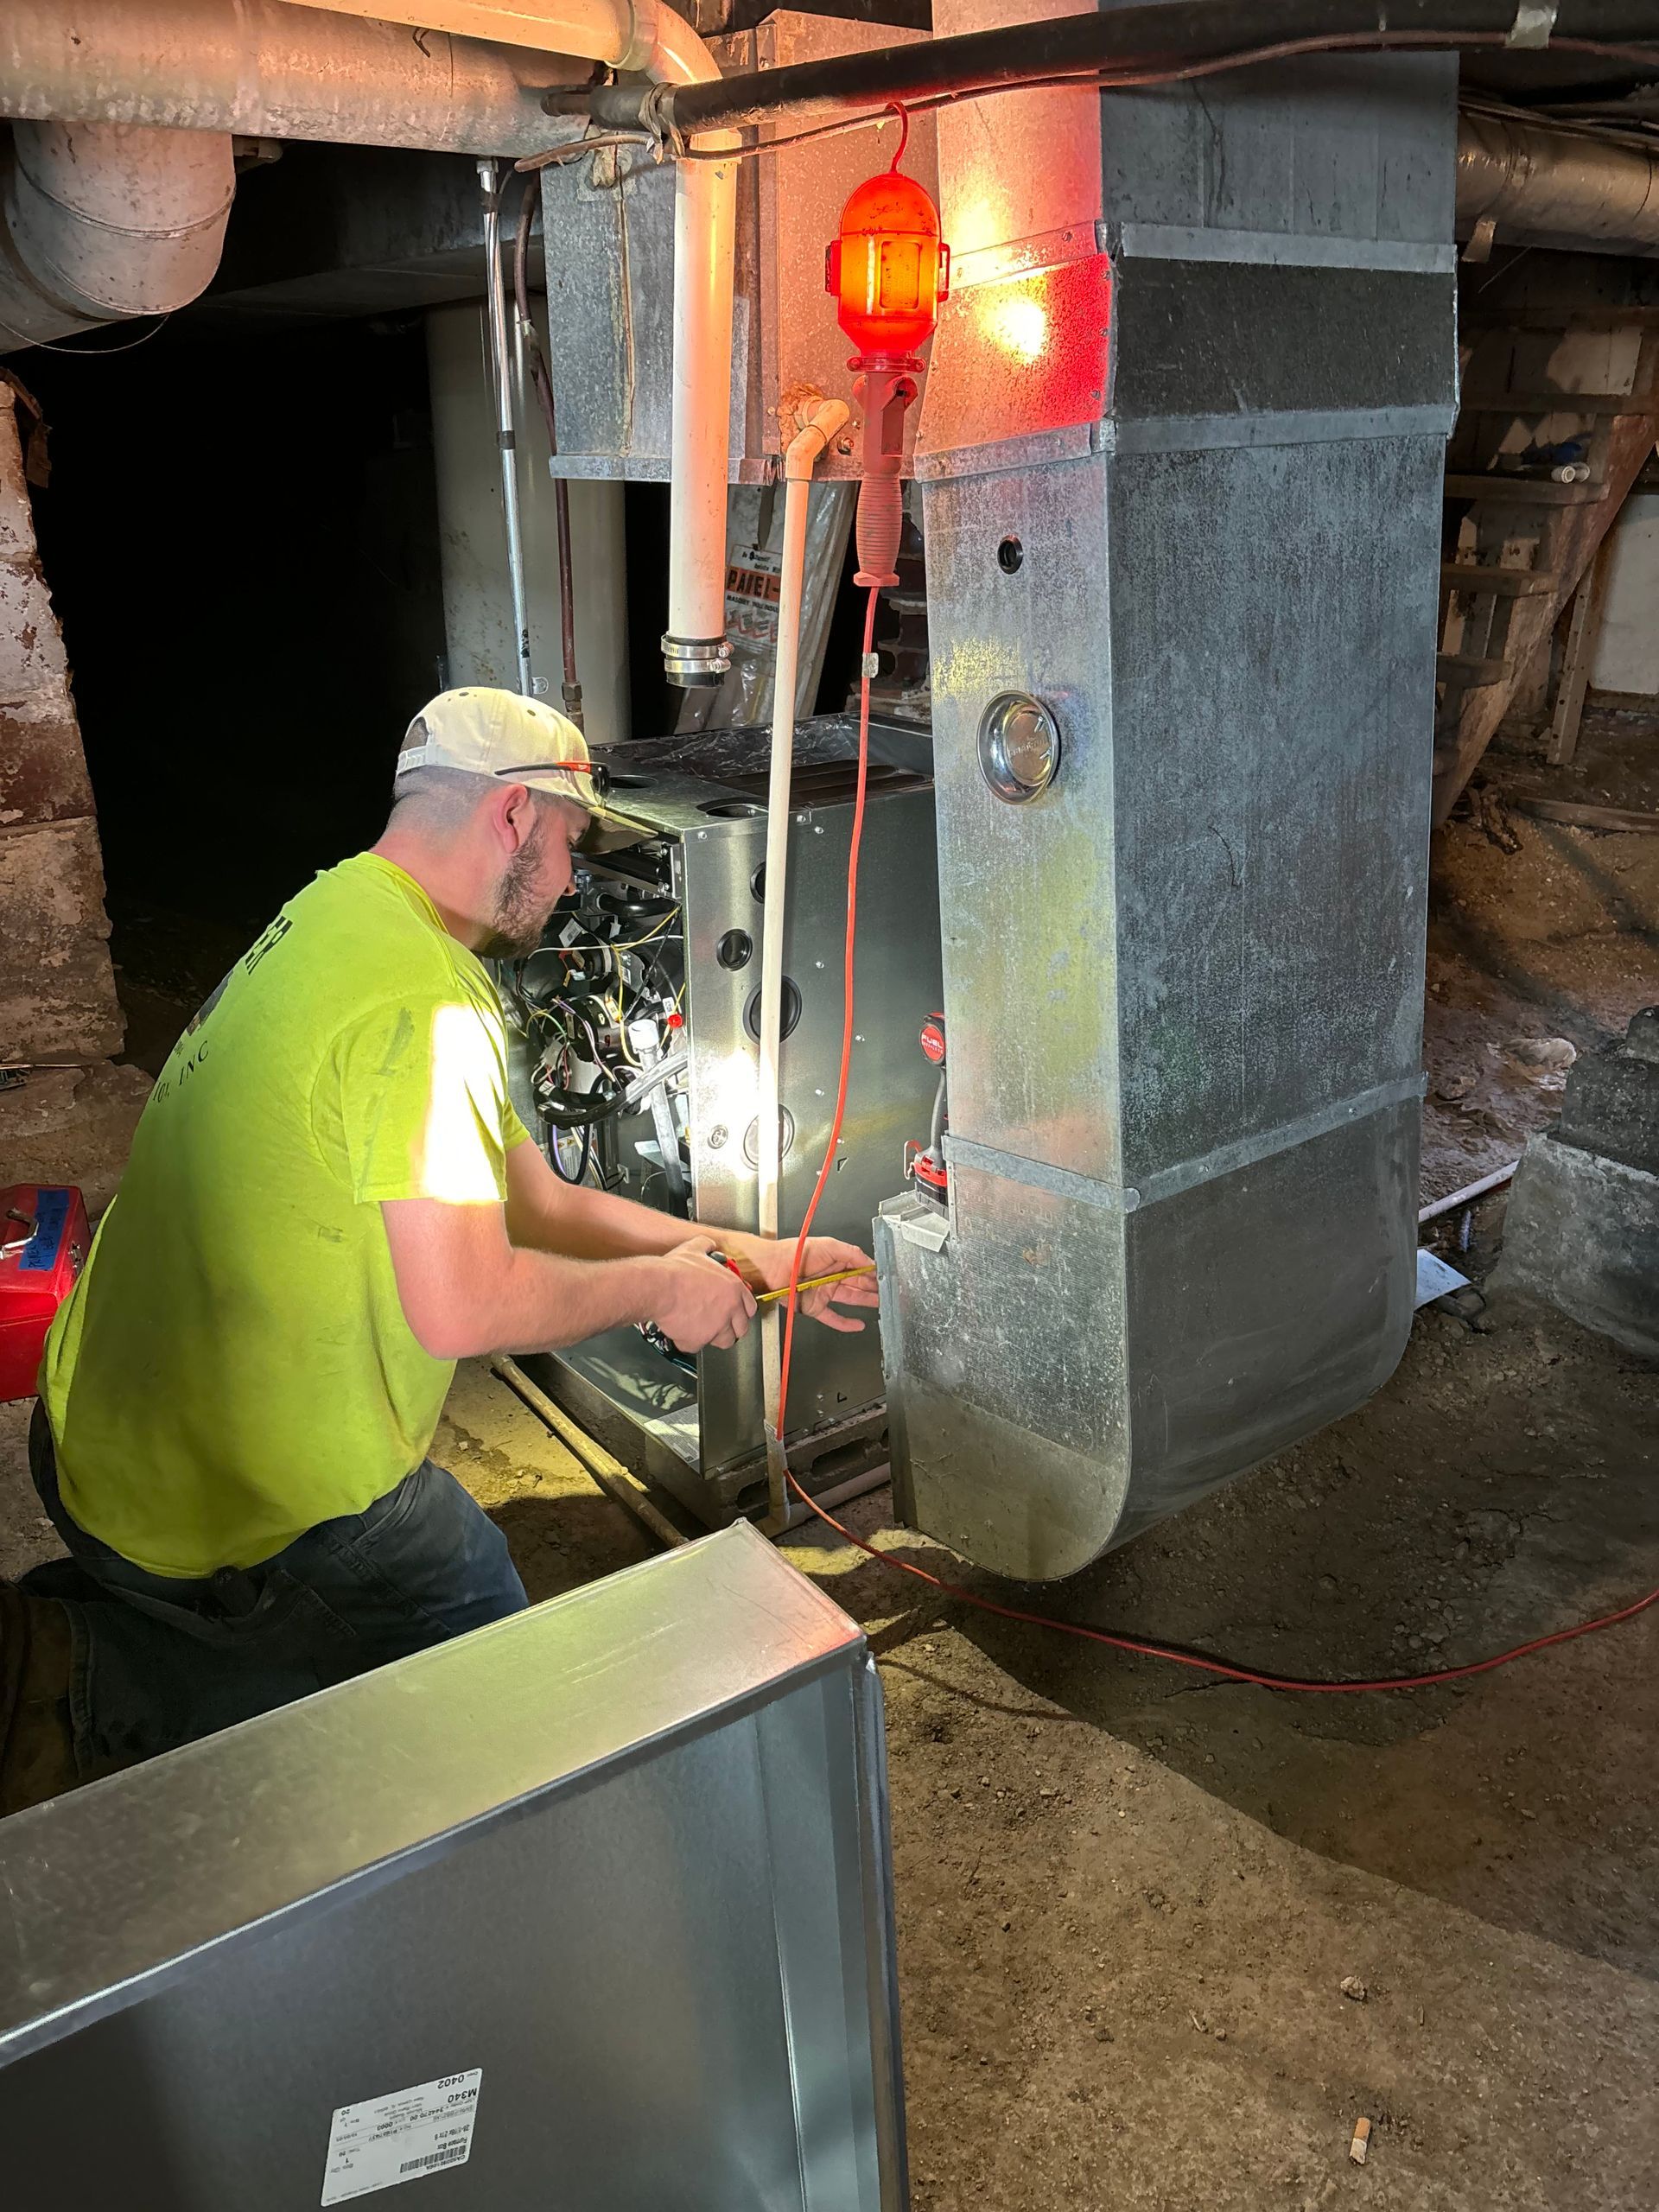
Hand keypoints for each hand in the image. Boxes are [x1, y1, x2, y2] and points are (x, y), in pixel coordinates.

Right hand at [651, 1234, 756, 1351]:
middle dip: (731, 1327)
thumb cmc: (675, 1271)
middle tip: (717, 1323)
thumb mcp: (695, 1249)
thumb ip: (707, 1246)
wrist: (659, 1287)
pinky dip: (688, 1341)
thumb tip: (708, 1244)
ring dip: (713, 1337)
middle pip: (741, 1328)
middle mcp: (730, 1309)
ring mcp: (716, 1327)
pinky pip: (696, 1346)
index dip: (741, 1310)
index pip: (750, 1307)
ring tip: (700, 1328)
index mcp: (733, 1288)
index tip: (735, 1312)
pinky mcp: (699, 1340)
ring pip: (724, 1341)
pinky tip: (680, 1329)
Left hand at [739, 1233, 879, 1335]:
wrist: (772, 1268)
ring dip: (866, 1301)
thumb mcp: (829, 1246)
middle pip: (858, 1284)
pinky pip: (833, 1317)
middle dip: (874, 1288)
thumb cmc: (796, 1252)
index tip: (887, 1278)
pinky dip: (846, 1324)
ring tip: (881, 1305)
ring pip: (850, 1299)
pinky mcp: (815, 1307)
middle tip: (889, 1293)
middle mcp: (832, 1276)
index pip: (861, 1268)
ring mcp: (824, 1293)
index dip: (874, 1273)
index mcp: (836, 1261)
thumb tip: (869, 1261)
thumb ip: (851, 1253)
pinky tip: (858, 1325)